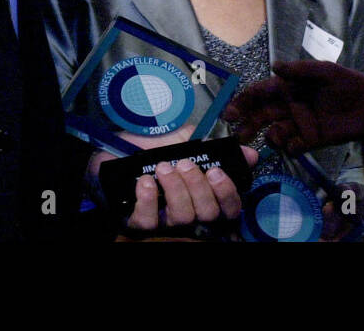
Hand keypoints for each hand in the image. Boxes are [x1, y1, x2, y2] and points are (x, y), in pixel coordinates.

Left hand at [88, 127, 258, 234]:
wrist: (113, 149)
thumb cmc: (153, 147)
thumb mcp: (185, 140)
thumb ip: (215, 147)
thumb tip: (250, 153)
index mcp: (203, 196)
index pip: (228, 209)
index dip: (226, 193)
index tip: (215, 171)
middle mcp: (188, 214)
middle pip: (207, 214)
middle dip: (198, 187)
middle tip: (184, 164)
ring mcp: (164, 223)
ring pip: (182, 218)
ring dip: (174, 189)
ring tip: (162, 167)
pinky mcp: (137, 223)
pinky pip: (148, 222)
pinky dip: (148, 200)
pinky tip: (145, 182)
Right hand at [223, 60, 363, 155]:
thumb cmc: (347, 83)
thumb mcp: (325, 71)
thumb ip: (300, 70)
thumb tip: (274, 66)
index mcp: (288, 87)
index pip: (260, 93)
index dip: (244, 101)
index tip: (230, 112)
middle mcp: (289, 106)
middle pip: (261, 115)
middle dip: (247, 124)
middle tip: (237, 135)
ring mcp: (298, 124)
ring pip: (274, 132)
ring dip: (269, 136)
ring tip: (276, 136)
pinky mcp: (310, 140)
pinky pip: (293, 146)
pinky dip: (291, 146)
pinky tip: (298, 142)